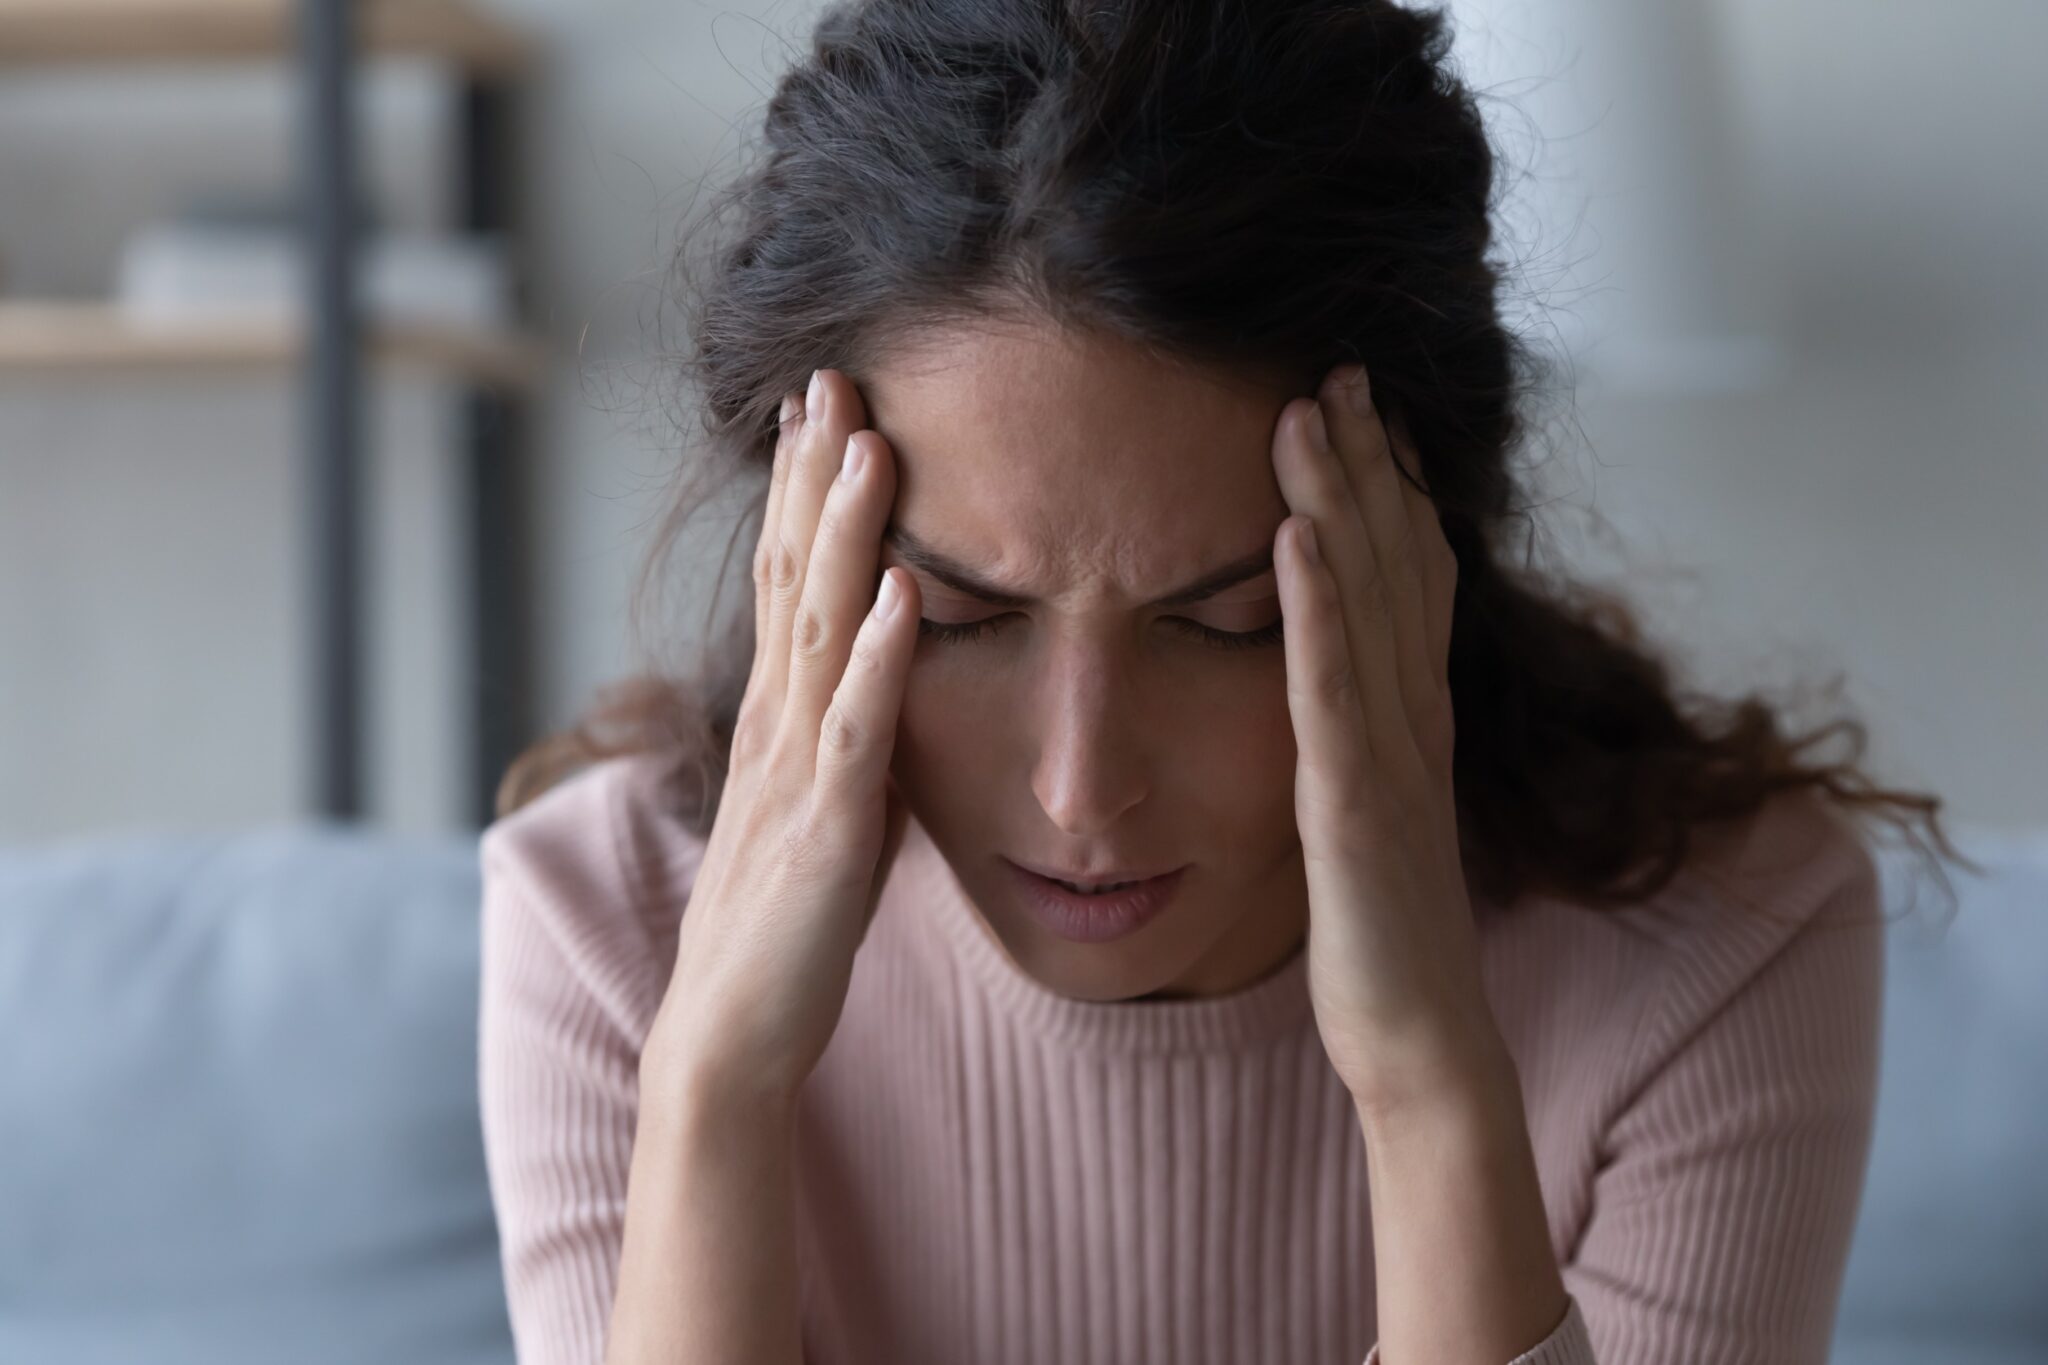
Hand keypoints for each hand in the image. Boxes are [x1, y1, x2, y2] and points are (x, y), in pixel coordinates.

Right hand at [643, 367, 922, 1111]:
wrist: (730, 1030)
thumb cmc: (780, 917)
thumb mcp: (815, 797)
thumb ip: (839, 727)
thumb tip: (885, 666)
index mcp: (780, 714)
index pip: (792, 577)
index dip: (803, 488)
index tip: (824, 400)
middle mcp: (778, 725)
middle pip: (797, 577)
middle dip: (814, 476)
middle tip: (833, 375)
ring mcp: (796, 773)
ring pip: (822, 632)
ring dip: (846, 536)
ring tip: (870, 446)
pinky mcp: (827, 832)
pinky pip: (856, 733)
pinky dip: (882, 660)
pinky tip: (908, 594)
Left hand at [1271, 364, 1500, 1113]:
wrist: (1419, 1036)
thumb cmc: (1384, 928)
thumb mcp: (1372, 804)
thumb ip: (1363, 730)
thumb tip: (1339, 671)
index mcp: (1410, 716)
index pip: (1407, 574)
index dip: (1389, 484)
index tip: (1357, 400)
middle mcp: (1412, 719)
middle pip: (1395, 565)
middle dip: (1367, 462)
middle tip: (1336, 365)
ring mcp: (1389, 758)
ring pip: (1368, 606)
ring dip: (1342, 503)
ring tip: (1311, 411)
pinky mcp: (1355, 809)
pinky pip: (1332, 694)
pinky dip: (1321, 612)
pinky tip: (1298, 540)